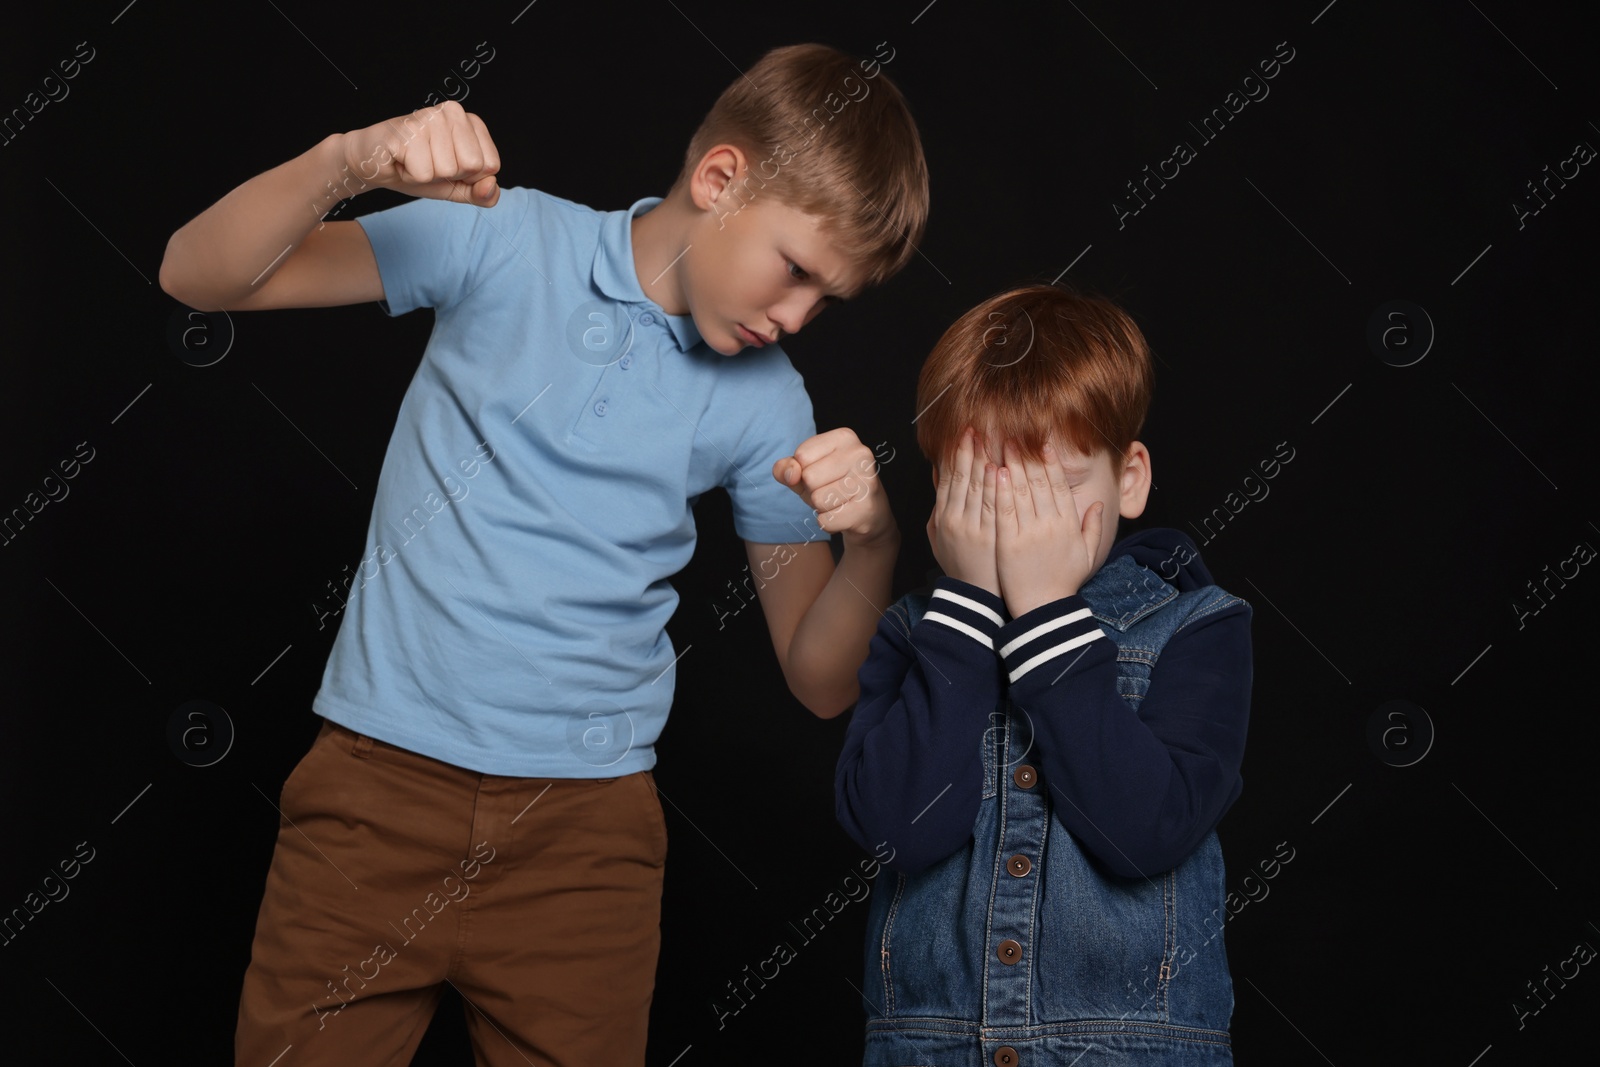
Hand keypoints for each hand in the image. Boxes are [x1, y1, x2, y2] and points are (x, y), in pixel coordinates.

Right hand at [339, 100, 500, 205]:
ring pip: (447, 170)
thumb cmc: (417, 170)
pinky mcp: (407, 131)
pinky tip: (401, 160)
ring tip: (413, 160)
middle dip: (449, 176)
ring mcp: (430, 118)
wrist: (374, 165)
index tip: (447, 165)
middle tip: (428, 162)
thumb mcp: (457, 187)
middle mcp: (453, 112)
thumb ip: (482, 194)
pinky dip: (410, 176)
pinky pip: (424, 173)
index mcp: (470, 121)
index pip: (491, 165)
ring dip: (427, 175)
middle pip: (472, 166)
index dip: (468, 176)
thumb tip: (491, 185)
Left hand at [773, 428, 896, 546]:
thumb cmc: (832, 486)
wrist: (868, 513)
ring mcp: (867, 480)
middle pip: (809, 477)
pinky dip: (829, 522)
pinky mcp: (867, 507)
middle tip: (832, 491)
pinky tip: (845, 515)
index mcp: (844, 437)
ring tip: (839, 502)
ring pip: (818, 500)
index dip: (803, 471)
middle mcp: (860, 453)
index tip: (822, 474)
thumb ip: (786, 467)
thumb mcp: (804, 472)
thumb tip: (790, 474)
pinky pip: (827, 520)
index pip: (801, 455)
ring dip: (821, 507)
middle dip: (812, 491)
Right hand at [925, 428, 998, 595]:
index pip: (948, 479)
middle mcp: (955, 520)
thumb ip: (938, 505)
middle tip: (975, 429)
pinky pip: (995, 505)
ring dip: (984, 461)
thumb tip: (937, 473)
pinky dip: (997, 485)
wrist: (975, 597)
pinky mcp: (992, 536)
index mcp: (942, 518)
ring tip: (990, 439)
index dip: (954, 456)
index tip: (960, 436)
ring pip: (978, 487)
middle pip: (962, 478)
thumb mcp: (937, 536)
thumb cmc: (959, 564)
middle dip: (968, 451)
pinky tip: (1000, 467)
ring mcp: (974, 528)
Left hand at [995, 439, 1103, 617]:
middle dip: (1028, 456)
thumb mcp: (1087, 555)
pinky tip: (996, 471)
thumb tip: (1097, 503)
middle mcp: (1050, 524)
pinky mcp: (1009, 542)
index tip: (1043, 444)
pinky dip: (1000, 489)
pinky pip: (1004, 510)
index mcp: (1069, 524)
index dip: (1051, 463)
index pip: (1059, 486)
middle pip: (1039, 482)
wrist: (1044, 609)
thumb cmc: (1064, 582)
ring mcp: (1029, 533)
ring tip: (1003, 444)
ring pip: (1021, 491)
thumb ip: (1093, 528)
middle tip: (1018, 436)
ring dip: (1012, 465)